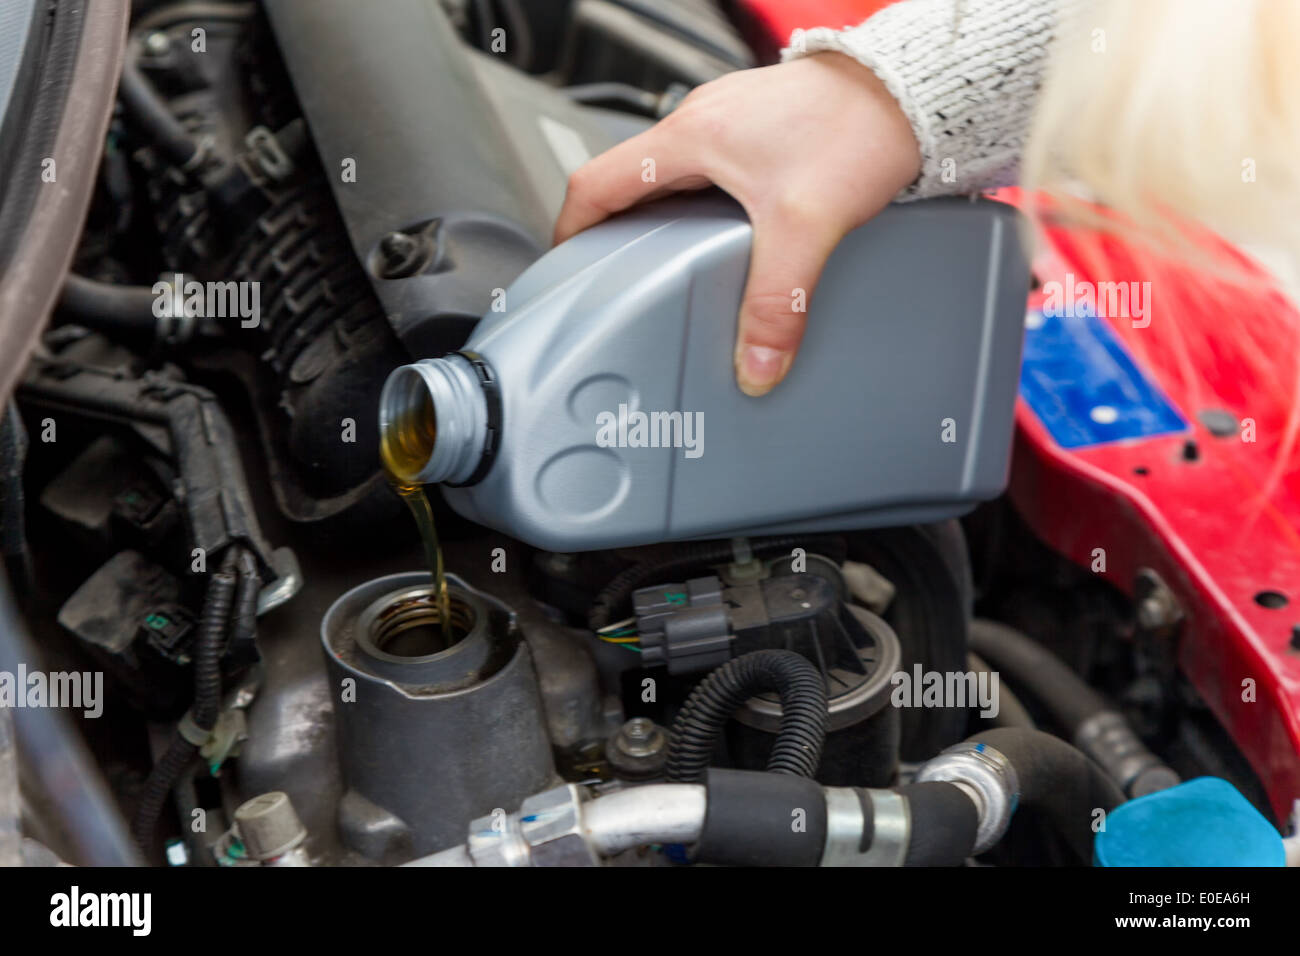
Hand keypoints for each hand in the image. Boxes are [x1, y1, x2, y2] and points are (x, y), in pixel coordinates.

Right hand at [554, 53, 921, 395]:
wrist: (912, 91)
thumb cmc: (858, 126)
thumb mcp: (807, 226)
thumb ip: (777, 304)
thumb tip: (755, 364)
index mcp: (687, 137)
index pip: (594, 182)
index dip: (569, 231)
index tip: (565, 269)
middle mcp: (700, 123)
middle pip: (626, 184)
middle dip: (614, 235)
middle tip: (616, 281)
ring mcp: (729, 124)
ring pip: (668, 178)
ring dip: (660, 221)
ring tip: (669, 268)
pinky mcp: (760, 130)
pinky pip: (706, 171)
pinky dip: (699, 208)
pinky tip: (727, 238)